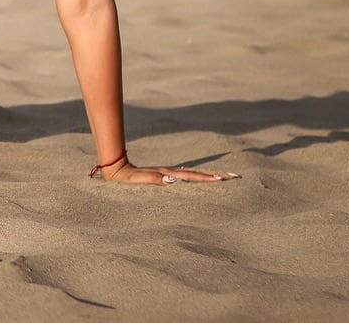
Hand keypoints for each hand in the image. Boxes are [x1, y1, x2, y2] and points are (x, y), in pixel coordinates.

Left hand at [101, 160, 240, 184]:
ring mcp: (167, 173)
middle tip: (233, 176)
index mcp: (167, 174)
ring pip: (191, 174)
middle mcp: (169, 172)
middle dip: (214, 175)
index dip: (208, 178)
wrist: (115, 169)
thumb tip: (173, 180)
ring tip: (222, 177)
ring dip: (206, 175)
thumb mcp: (139, 180)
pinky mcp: (162, 175)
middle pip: (196, 173)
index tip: (224, 178)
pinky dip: (194, 176)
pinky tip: (197, 178)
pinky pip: (183, 175)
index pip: (192, 176)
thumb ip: (154, 179)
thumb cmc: (126, 179)